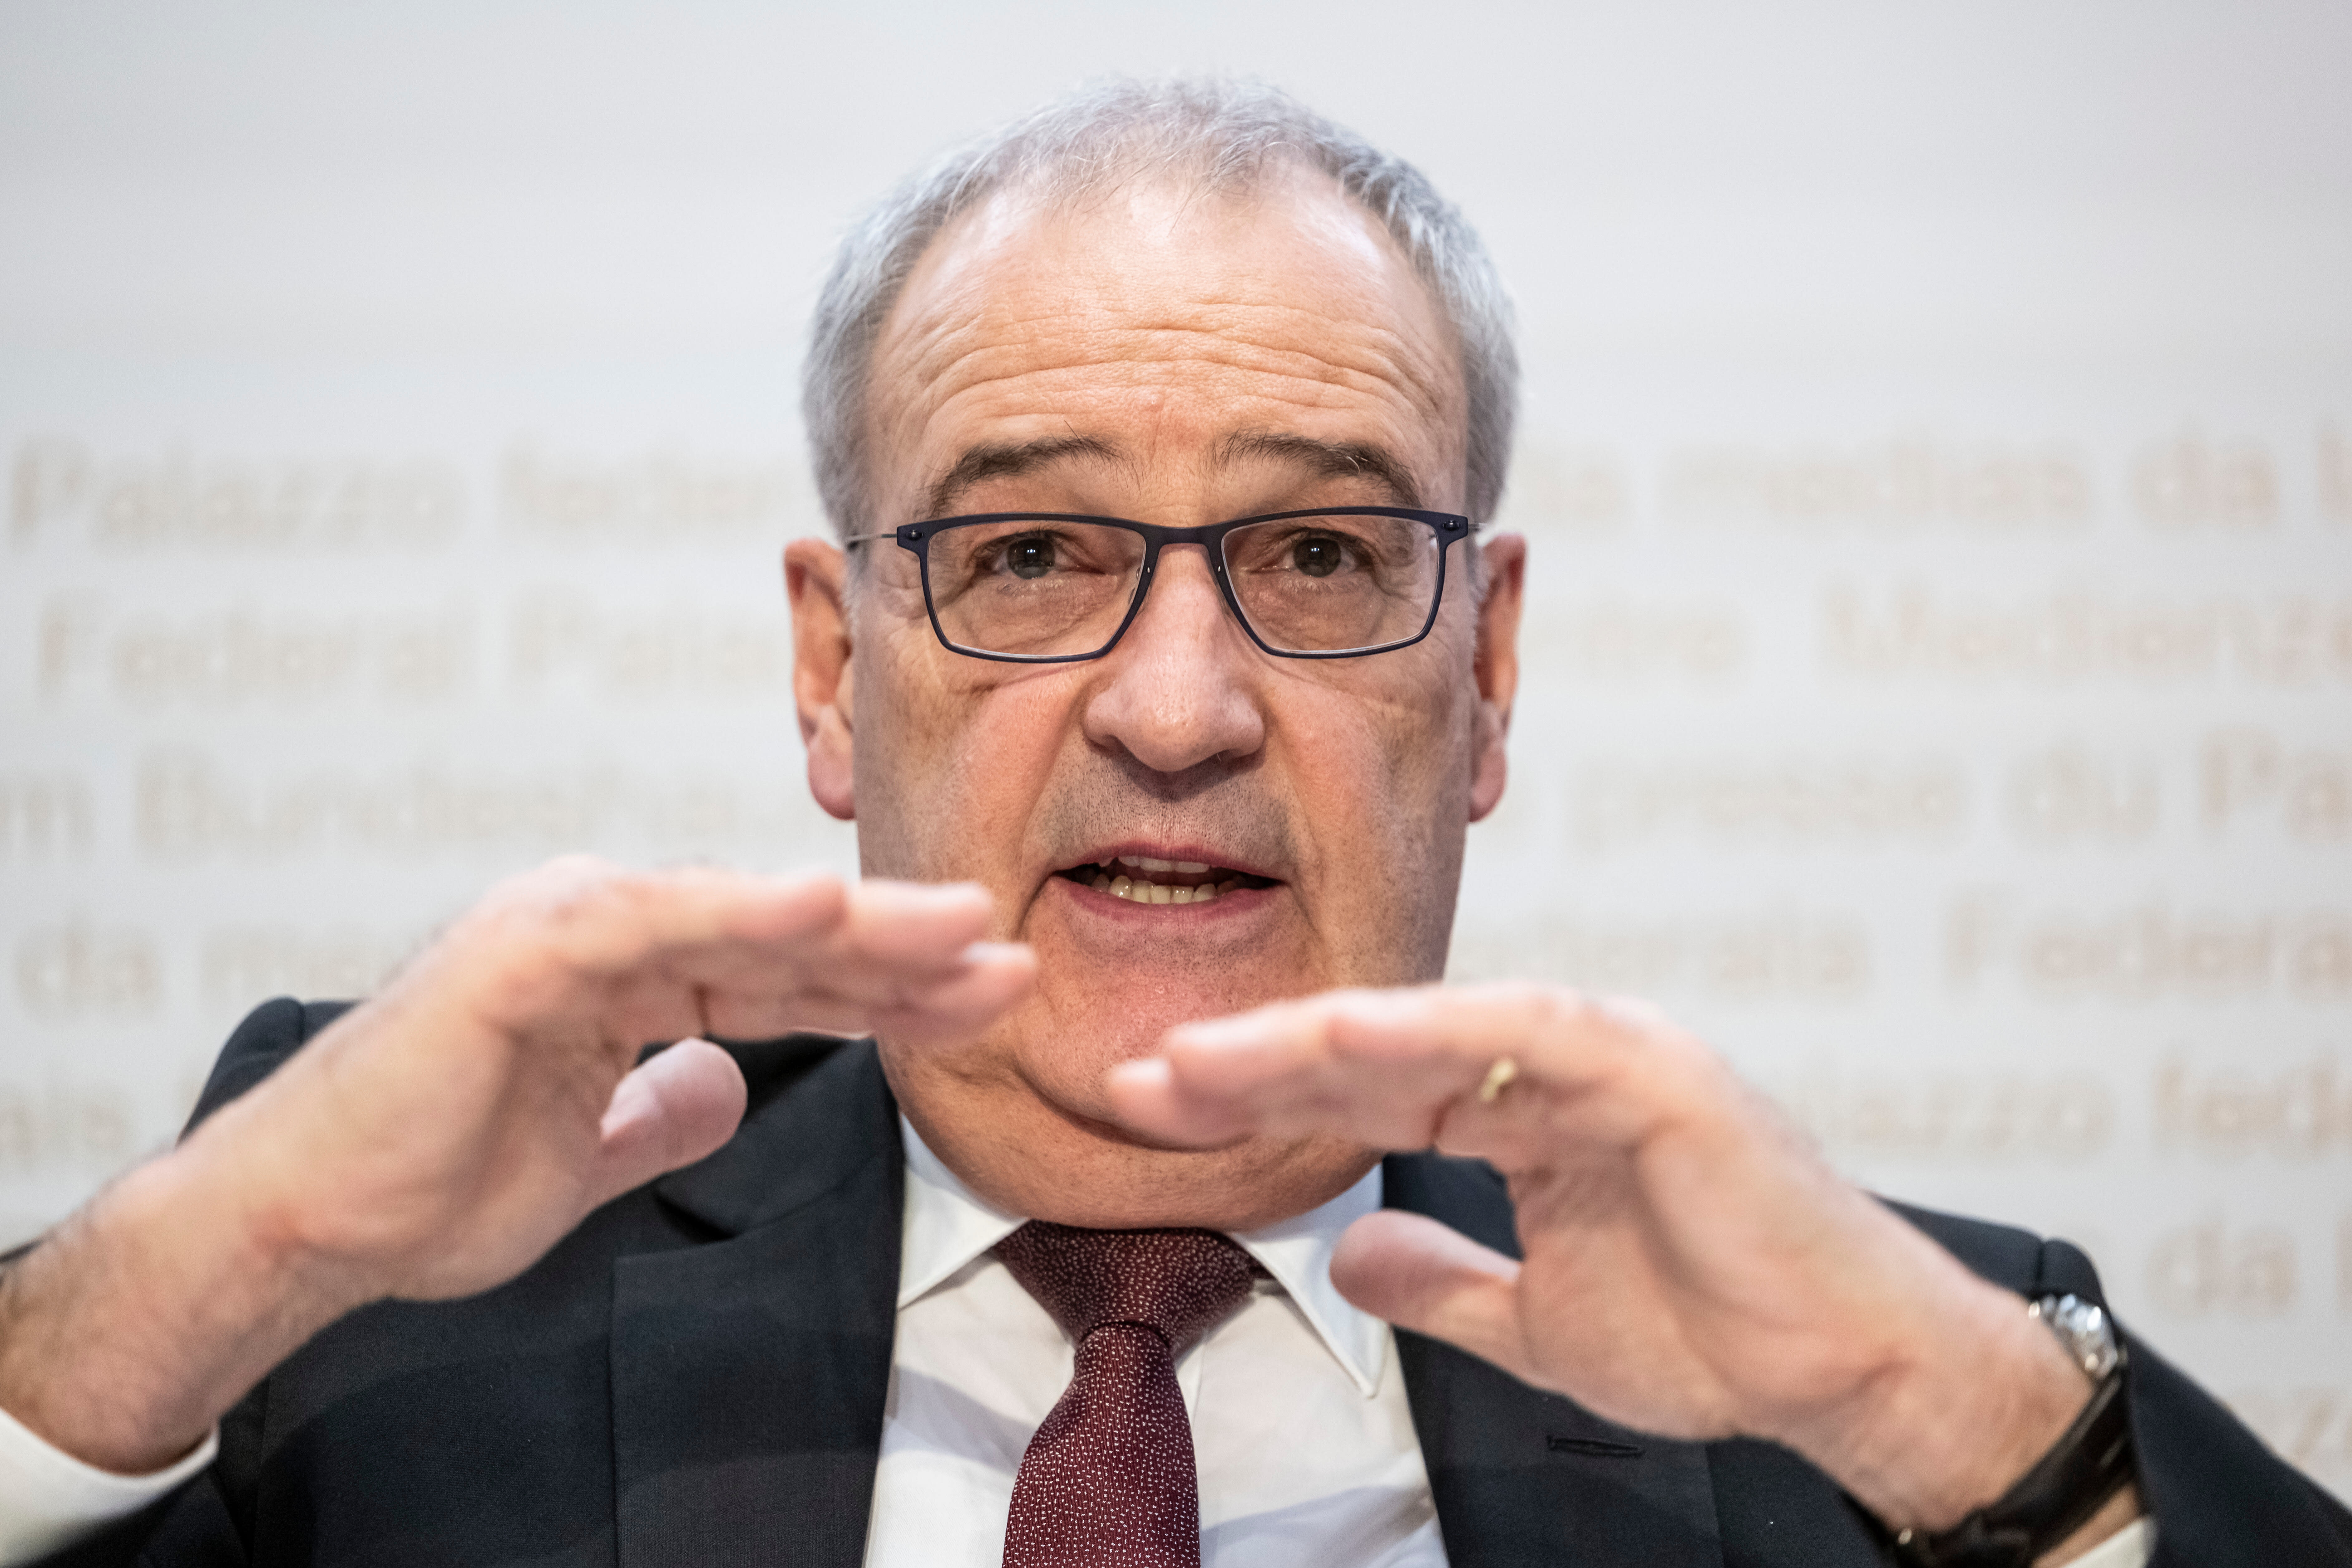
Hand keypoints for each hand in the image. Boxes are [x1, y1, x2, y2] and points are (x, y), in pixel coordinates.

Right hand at [0, 857, 1033, 1472]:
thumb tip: (725, 1087)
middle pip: (780, 941)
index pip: (785, 977)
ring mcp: (564, 927)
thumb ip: (659, 1112)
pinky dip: (734, 910)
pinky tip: (821, 910)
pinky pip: (651, 923)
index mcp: (623, 967)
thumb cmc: (434, 1183)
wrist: (315, 1222)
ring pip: (736, 919)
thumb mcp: (587, 1153)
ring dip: (853, 923)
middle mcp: (604, 927)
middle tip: (1010, 951)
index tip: (985, 994)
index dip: (888, 988)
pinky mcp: (523, 951)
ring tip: (960, 925)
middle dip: (899, 951)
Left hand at [1107, 983, 2118, 1546]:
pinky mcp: (1654, 1070)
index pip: (1362, 1091)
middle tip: (1137, 1074)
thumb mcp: (1537, 1322)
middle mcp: (1553, 1065)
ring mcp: (1605, 1055)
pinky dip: (1434, 1031)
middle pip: (1374, 1049)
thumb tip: (1352, 1254)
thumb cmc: (1714, 1330)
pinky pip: (1525, 1036)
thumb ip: (1444, 1282)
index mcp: (1524, 1112)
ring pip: (1431, 1028)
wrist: (1841, 1368)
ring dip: (1311, 1041)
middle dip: (1251, 1063)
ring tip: (1201, 1060)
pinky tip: (1342, 1040)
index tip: (1151, 1103)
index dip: (1256, 1095)